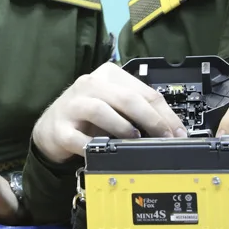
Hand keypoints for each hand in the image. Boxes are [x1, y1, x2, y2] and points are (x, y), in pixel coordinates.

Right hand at [31, 62, 186, 162]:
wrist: (50, 128)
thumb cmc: (88, 116)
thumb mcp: (114, 107)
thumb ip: (138, 112)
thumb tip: (172, 130)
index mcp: (108, 75)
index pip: (143, 91)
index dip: (164, 114)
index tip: (178, 133)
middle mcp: (89, 85)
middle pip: (126, 98)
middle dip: (151, 120)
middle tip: (165, 138)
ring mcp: (72, 105)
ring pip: (101, 110)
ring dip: (122, 127)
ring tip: (135, 140)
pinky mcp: (60, 128)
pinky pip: (79, 138)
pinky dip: (94, 146)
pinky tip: (106, 152)